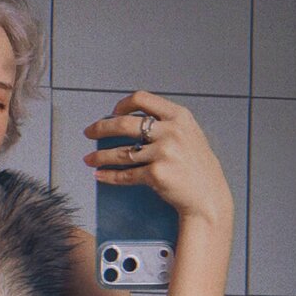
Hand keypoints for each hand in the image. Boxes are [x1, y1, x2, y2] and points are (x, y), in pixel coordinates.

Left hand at [82, 90, 233, 224]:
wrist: (207, 196)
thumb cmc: (196, 167)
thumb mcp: (189, 134)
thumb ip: (166, 123)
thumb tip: (133, 120)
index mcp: (178, 116)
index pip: (142, 99)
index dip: (122, 104)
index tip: (112, 112)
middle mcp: (171, 132)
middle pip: (125, 124)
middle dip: (101, 128)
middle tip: (89, 132)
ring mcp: (163, 153)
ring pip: (121, 153)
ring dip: (100, 156)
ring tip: (88, 159)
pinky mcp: (156, 174)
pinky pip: (125, 175)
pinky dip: (108, 175)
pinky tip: (99, 174)